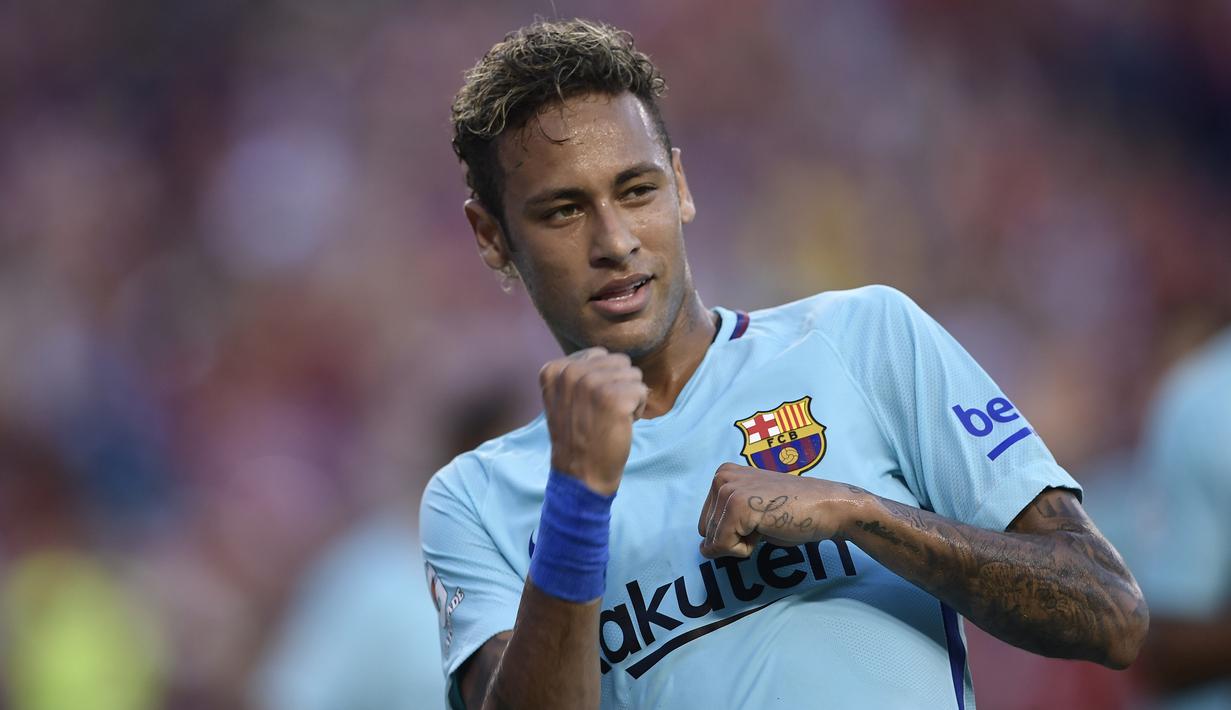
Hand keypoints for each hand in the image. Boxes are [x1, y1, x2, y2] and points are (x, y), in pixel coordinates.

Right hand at [540, 347, 648, 495]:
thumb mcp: (564, 398)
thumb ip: (578, 373)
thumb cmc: (579, 436)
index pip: (599, 355)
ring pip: (633, 374)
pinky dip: (638, 411)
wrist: (581, 475)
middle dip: (619, 386)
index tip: (588, 405)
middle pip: (619, 362)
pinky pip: (642, 391)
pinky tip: (621, 426)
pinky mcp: (614, 398)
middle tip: (602, 414)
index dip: (602, 380)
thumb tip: (608, 356)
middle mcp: (570, 372)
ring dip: (629, 397)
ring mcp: (591, 384)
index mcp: (554, 370)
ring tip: (611, 419)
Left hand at [697, 463, 868, 557]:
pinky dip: (744, 550)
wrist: (827, 508)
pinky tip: (767, 529)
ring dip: (741, 544)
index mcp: (723, 474)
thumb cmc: (794, 511)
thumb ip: (727, 521)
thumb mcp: (752, 510)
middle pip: (706, 532)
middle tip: (766, 522)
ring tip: (768, 523)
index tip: (761, 519)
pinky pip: (723, 546)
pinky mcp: (738, 506)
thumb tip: (703, 548)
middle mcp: (722, 477)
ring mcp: (729, 490)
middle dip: (735, 539)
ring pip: (714, 541)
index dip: (733, 533)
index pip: (706, 523)